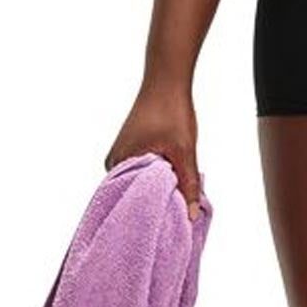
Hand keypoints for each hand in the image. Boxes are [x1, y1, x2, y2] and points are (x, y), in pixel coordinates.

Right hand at [103, 80, 201, 220]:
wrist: (166, 81)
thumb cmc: (171, 111)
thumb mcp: (184, 151)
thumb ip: (188, 184)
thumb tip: (192, 215)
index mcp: (120, 164)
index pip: (133, 202)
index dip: (152, 213)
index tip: (169, 226)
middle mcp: (115, 163)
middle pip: (138, 194)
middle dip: (158, 203)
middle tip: (177, 217)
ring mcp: (122, 156)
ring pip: (144, 183)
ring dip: (160, 189)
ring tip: (177, 200)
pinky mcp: (131, 150)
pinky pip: (144, 172)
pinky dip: (159, 178)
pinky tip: (174, 182)